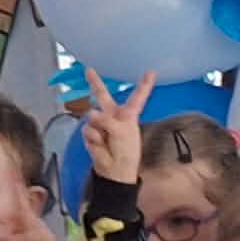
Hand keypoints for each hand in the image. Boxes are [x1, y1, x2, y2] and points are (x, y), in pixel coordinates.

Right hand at [82, 69, 155, 185]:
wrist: (114, 170)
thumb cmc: (126, 153)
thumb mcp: (123, 132)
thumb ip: (108, 120)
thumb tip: (91, 113)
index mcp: (128, 115)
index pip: (138, 97)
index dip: (144, 85)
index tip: (151, 72)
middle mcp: (114, 116)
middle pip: (104, 96)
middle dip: (95, 83)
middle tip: (89, 70)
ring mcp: (100, 123)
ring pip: (93, 115)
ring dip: (101, 127)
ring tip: (108, 140)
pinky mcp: (90, 132)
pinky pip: (89, 129)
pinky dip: (94, 137)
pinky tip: (100, 144)